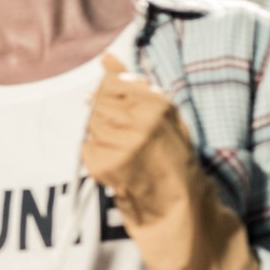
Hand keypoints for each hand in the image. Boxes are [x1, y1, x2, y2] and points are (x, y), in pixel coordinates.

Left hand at [82, 54, 257, 269]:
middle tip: (124, 140)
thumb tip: (107, 55)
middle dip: (102, 118)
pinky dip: (95, 158)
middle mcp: (140, 122)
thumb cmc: (177, 166)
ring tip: (126, 156)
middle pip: (96, 103)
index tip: (120, 111)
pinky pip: (86, 150)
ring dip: (99, 139)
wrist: (183, 215)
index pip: (113, 81)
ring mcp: (122, 144)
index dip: (109, 95)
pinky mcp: (107, 166)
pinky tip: (118, 170)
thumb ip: (136, 85)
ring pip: (89, 126)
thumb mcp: (166, 119)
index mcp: (159, 106)